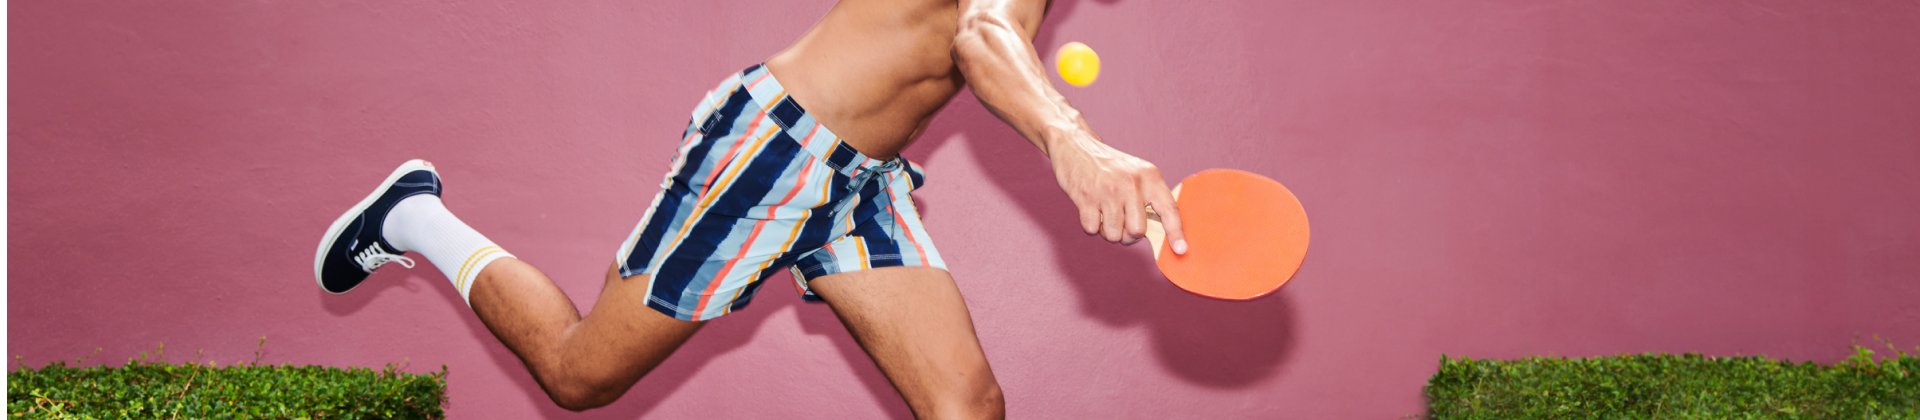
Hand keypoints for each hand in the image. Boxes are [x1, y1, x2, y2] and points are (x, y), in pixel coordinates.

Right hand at [1048, 132, 1187, 253]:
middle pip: (1137, 231)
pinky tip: (1091, 207)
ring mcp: (1108, 191)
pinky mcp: (1086, 198)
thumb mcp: (1137, 174)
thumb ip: (1150, 200)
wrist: (1076, 147)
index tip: (1181, 250)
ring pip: (1114, 235)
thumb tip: (1160, 234)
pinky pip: (1092, 230)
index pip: (1169, 209)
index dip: (1176, 232)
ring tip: (1105, 211)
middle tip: (1122, 221)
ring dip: (1108, 230)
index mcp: (1149, 177)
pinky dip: (1091, 225)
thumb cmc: (1110, 168)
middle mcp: (1131, 183)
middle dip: (1128, 234)